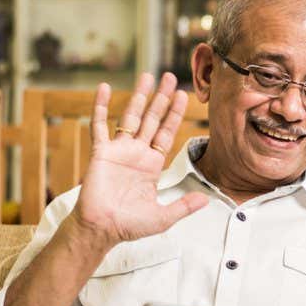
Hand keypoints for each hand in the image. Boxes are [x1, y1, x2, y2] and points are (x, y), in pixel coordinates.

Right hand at [73, 72, 208, 245]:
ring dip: (138, 97)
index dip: (175, 114)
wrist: (101, 229)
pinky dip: (100, 107)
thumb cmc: (129, 225)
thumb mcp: (163, 217)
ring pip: (130, 117)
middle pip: (152, 119)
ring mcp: (119, 150)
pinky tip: (103, 88)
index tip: (183, 95)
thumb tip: (205, 200)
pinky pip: (99, 126)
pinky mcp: (101, 153)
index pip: (167, 133)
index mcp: (152, 164)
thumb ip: (183, 206)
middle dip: (161, 98)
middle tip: (170, 76)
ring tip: (146, 76)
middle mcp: (137, 153)